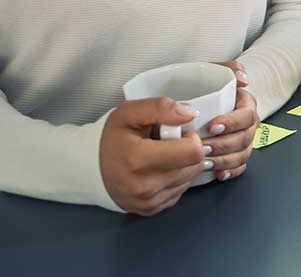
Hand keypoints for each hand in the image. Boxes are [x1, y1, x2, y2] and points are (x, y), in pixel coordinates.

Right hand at [99, 98, 209, 215]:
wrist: (90, 168)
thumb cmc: (112, 137)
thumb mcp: (130, 112)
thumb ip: (161, 108)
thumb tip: (190, 114)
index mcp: (139, 160)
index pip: (193, 152)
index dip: (191, 138)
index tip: (176, 133)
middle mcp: (145, 187)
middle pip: (195, 166)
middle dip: (187, 150)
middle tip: (166, 144)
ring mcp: (148, 202)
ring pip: (190, 179)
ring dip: (183, 165)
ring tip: (160, 157)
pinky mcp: (150, 210)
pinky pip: (180, 191)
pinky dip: (175, 179)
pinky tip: (158, 170)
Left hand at [207, 60, 258, 181]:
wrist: (194, 104)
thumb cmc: (204, 88)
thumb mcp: (214, 71)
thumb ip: (229, 68)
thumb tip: (243, 79)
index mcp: (246, 104)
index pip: (247, 115)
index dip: (232, 123)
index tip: (212, 126)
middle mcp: (247, 123)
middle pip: (245, 138)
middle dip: (225, 145)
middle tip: (203, 147)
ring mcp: (243, 140)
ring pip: (243, 154)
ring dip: (224, 160)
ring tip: (204, 161)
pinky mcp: (235, 155)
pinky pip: (240, 167)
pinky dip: (229, 172)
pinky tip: (216, 173)